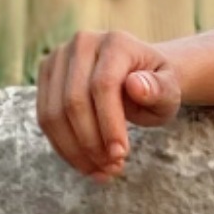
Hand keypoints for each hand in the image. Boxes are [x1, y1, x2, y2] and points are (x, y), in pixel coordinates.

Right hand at [35, 29, 183, 178]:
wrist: (136, 76)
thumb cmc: (155, 87)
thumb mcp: (169, 92)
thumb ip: (159, 90)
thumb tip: (136, 85)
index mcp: (116, 42)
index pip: (103, 85)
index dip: (109, 124)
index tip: (121, 155)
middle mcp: (82, 43)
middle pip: (73, 101)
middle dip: (91, 143)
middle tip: (112, 168)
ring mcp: (58, 57)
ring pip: (53, 114)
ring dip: (75, 151)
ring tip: (101, 171)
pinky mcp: (46, 76)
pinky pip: (45, 119)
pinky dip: (63, 148)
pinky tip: (85, 164)